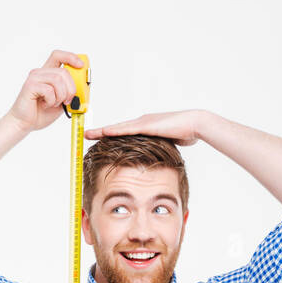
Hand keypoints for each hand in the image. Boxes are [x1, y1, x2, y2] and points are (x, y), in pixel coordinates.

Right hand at [7, 50, 87, 134]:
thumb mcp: (60, 102)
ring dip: (60, 96)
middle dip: (71, 88)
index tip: (81, 65)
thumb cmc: (40, 113)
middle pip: (63, 71)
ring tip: (54, 104)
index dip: (71, 57)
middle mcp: (40, 72)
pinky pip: (49, 90)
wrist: (24, 124)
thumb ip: (68, 93)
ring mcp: (34, 78)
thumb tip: (82, 89)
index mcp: (47, 74)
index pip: (59, 56)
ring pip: (58, 79)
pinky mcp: (30, 86)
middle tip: (67, 101)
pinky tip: (45, 105)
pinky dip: (51, 100)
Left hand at [84, 110, 205, 146]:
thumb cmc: (185, 133)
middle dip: (101, 132)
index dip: (110, 136)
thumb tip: (156, 160)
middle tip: (87, 134)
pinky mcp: (147, 124)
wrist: (195, 124)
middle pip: (117, 129)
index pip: (124, 133)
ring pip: (118, 127)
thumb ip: (159, 149)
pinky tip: (104, 132)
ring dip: (103, 131)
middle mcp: (141, 123)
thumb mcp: (167, 145)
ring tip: (89, 133)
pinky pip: (127, 128)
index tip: (99, 139)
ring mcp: (143, 122)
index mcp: (145, 128)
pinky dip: (115, 130)